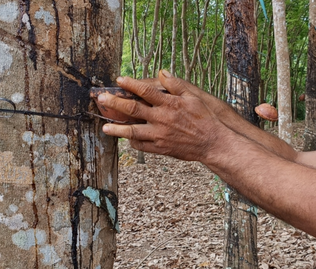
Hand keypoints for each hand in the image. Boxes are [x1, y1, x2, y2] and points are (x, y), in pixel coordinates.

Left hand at [98, 69, 224, 161]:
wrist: (213, 143)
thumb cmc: (205, 119)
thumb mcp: (193, 97)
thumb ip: (176, 85)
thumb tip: (162, 73)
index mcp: (169, 104)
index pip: (145, 91)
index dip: (131, 84)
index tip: (119, 80)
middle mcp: (162, 119)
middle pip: (133, 109)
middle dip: (115, 103)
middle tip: (102, 99)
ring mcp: (160, 135)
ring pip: (133, 131)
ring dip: (117, 128)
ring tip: (105, 127)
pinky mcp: (162, 148)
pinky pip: (143, 146)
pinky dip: (133, 142)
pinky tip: (128, 139)